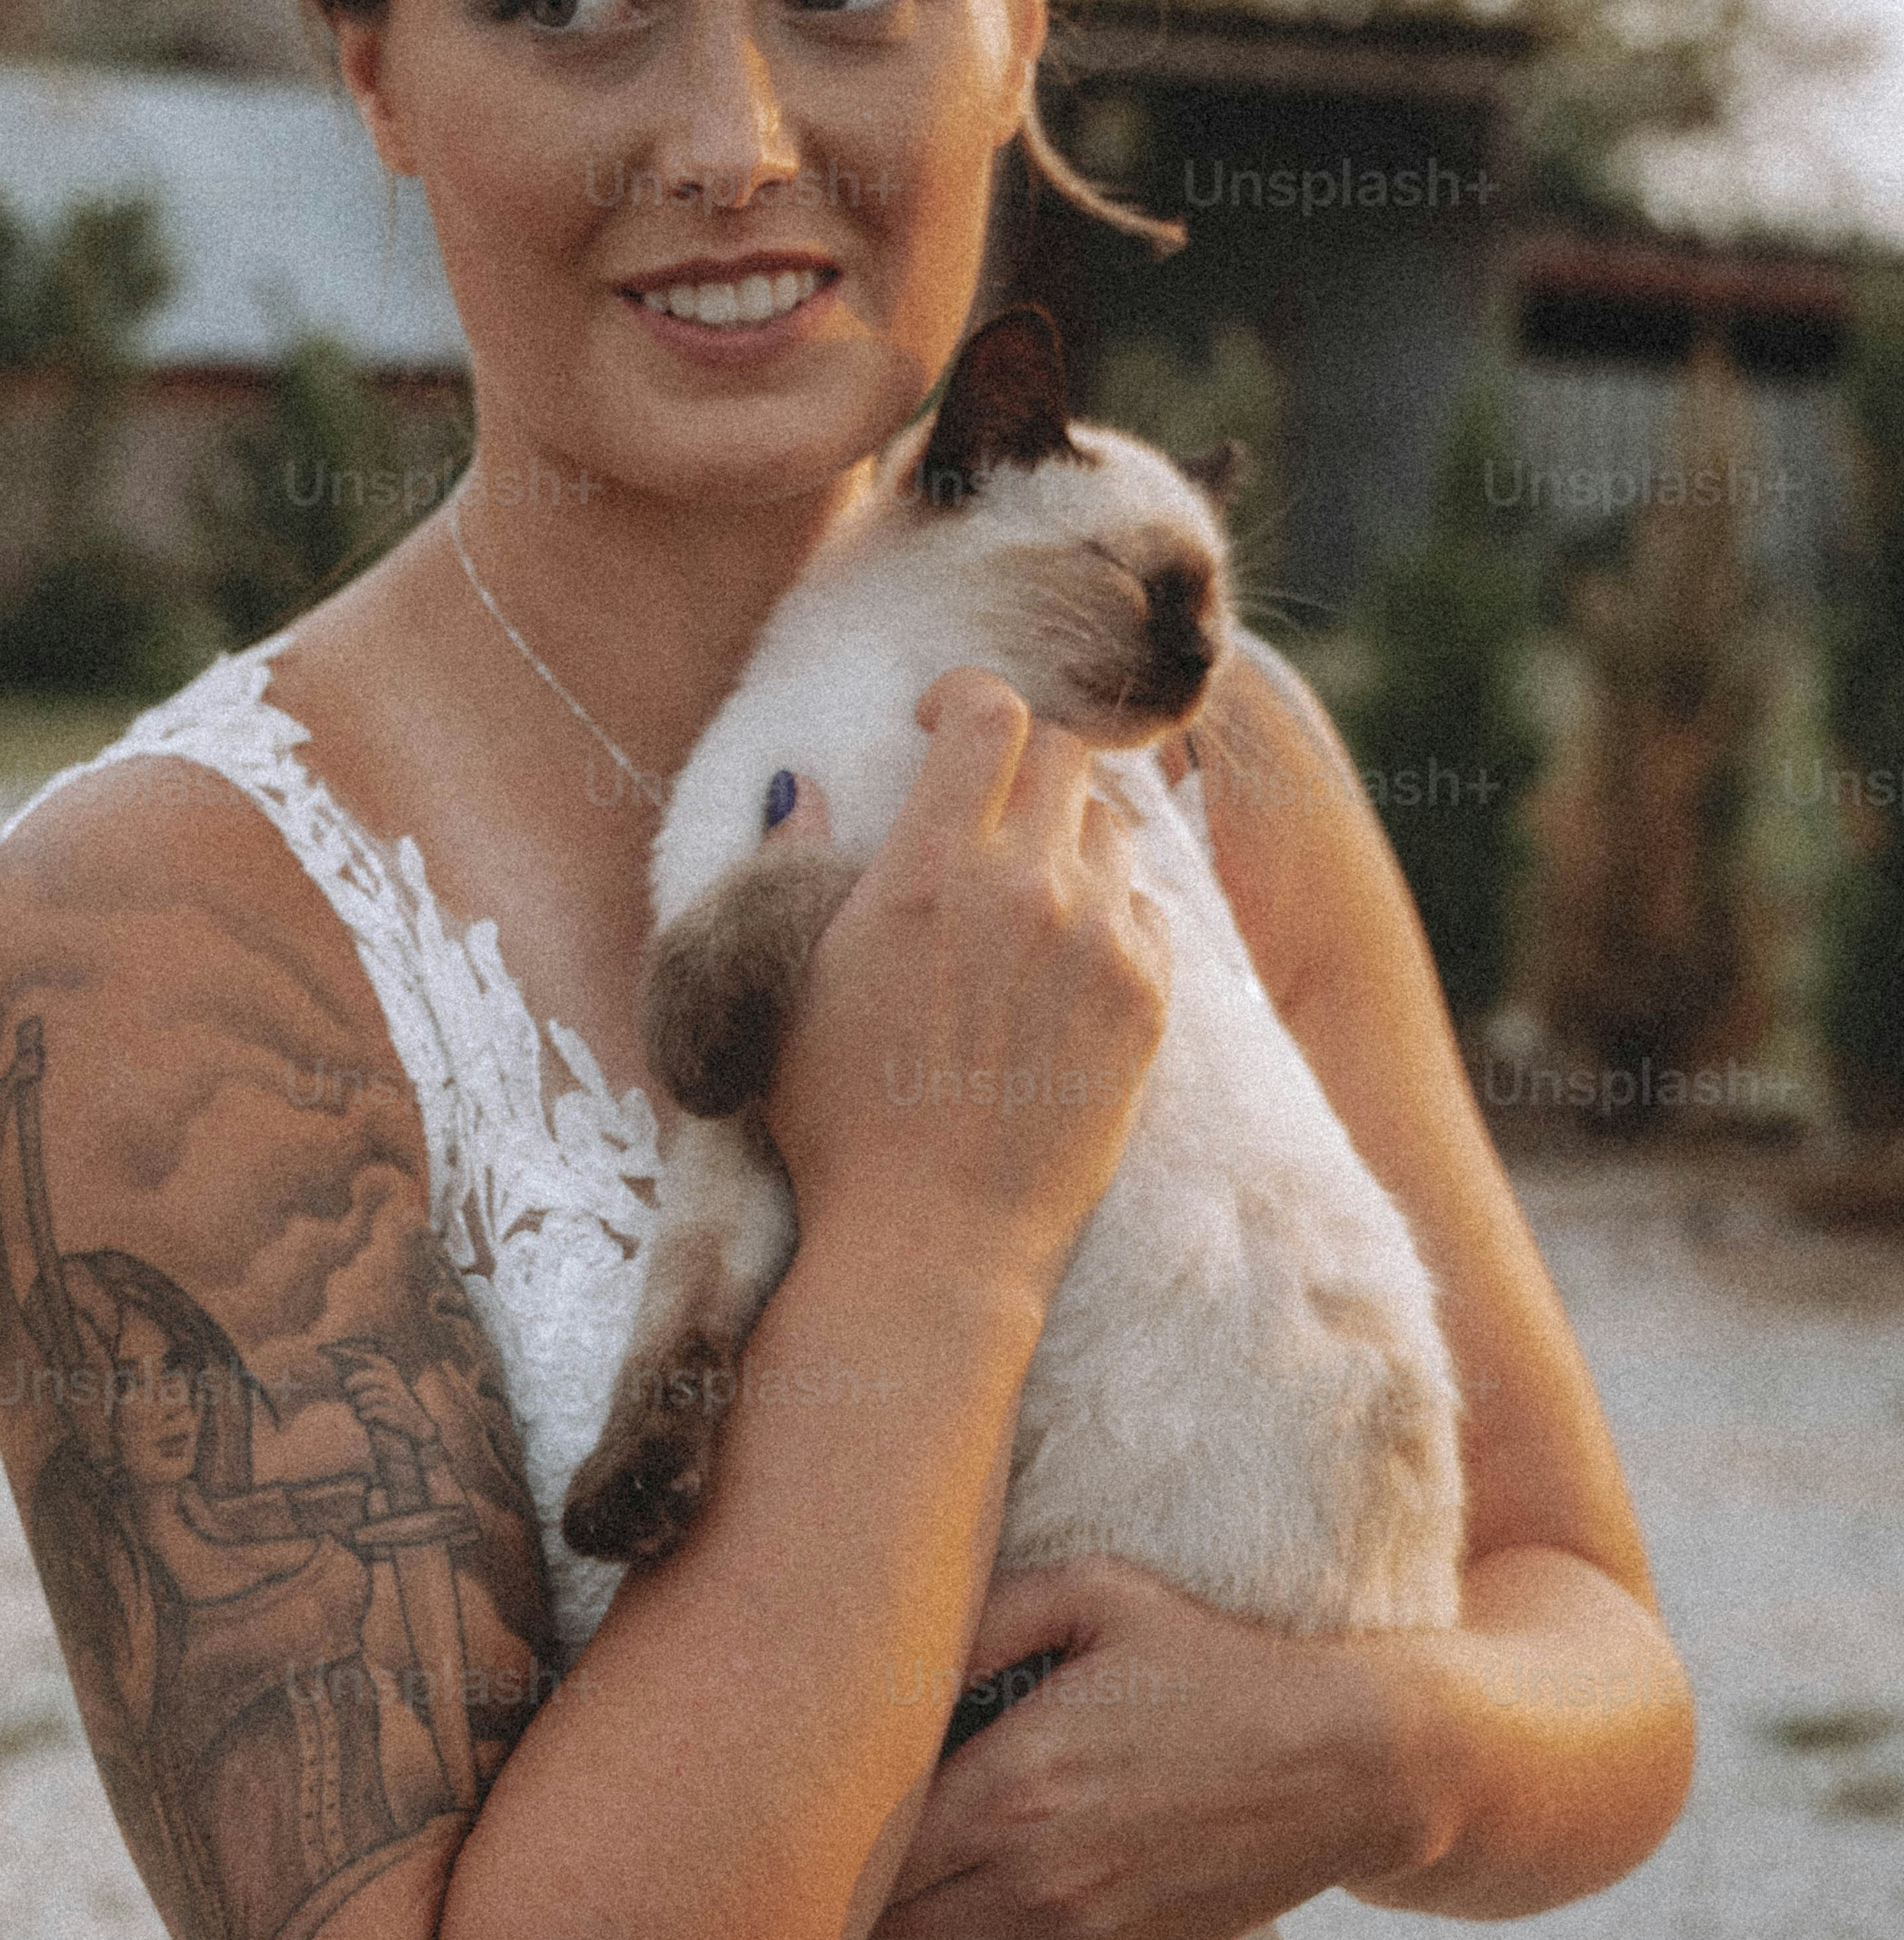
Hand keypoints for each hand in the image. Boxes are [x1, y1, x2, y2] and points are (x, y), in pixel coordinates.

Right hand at [759, 671, 1170, 1305]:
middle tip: (990, 807)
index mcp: (932, 867)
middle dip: (1023, 764)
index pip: (987, 713)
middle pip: (1065, 755)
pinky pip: (1149, 910)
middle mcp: (1029, 888)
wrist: (931, 1242)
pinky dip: (1112, 914)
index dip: (965, 697)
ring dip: (1071, 838)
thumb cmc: (836, 1121)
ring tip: (1028, 892)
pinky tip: (1065, 961)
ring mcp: (1100, 944)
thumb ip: (799, 871)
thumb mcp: (790, 985)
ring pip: (1114, 829)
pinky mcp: (1147, 1004)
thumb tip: (807, 789)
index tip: (939, 722)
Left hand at [849, 1556, 1420, 1939]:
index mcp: (1009, 1792)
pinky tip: (1078, 1855)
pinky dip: (1032, 1918)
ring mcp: (1083, 1938)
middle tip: (862, 1845)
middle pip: (888, 1929)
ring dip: (950, 1903)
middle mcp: (1034, 1882)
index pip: (862, 1857)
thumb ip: (978, 1618)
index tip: (811, 1817)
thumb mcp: (1094, 1596)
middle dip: (864, 1893)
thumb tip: (889, 1657)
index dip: (825, 1845)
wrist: (1346, 1765)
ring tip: (989, 1833)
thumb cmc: (1211, 1664)